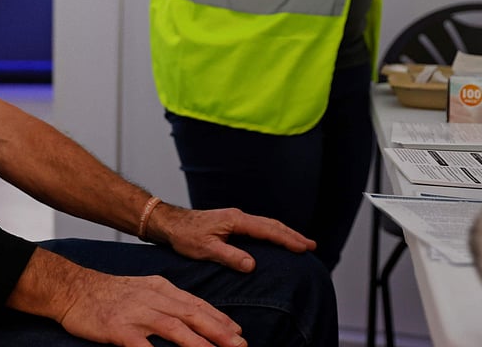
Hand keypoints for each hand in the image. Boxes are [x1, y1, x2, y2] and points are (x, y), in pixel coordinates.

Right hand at [9, 249, 246, 346]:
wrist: (71, 288)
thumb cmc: (108, 293)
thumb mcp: (142, 288)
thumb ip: (167, 301)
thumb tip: (192, 315)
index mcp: (159, 288)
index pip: (196, 304)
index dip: (219, 319)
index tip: (239, 333)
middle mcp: (151, 298)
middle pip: (191, 314)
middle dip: (218, 331)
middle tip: (240, 345)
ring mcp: (135, 313)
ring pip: (173, 328)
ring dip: (198, 343)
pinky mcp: (118, 328)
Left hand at [147, 205, 315, 271]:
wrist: (170, 223)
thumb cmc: (185, 235)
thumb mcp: (206, 249)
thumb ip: (229, 256)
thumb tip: (252, 264)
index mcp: (235, 220)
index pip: (267, 230)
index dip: (287, 239)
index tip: (305, 247)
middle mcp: (238, 216)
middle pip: (271, 225)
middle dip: (292, 235)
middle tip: (311, 246)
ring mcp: (235, 219)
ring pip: (265, 225)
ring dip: (284, 233)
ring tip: (300, 243)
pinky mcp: (231, 223)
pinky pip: (258, 227)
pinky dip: (272, 233)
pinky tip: (275, 240)